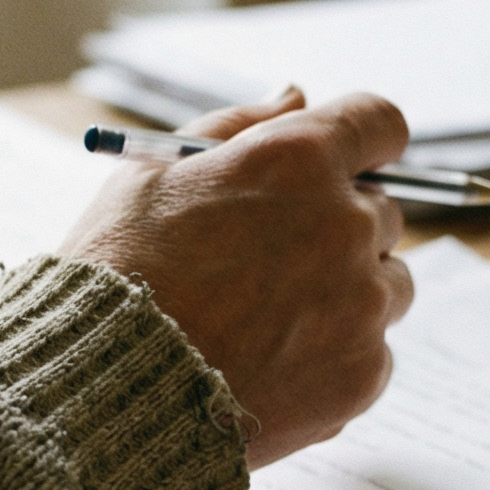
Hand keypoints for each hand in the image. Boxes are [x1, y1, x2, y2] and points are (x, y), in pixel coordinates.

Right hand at [60, 89, 415, 467]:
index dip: (365, 140)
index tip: (348, 162)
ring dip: (348, 291)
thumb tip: (296, 96)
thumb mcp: (155, 172)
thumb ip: (239, 126)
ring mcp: (363, 304)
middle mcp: (346, 224)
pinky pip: (373, 351)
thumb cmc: (117, 272)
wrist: (102, 393)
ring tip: (269, 320)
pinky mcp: (363, 374)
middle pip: (383, 210)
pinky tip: (272, 363)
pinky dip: (336, 356)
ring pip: (387, 284)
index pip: (379, 124)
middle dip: (339, 226)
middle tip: (273, 261)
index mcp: (299, 160)